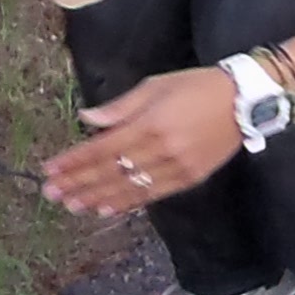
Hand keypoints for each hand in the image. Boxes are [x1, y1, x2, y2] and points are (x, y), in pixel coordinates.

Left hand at [42, 64, 247, 217]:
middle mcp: (161, 149)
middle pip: (110, 171)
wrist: (245, 100)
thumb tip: (85, 119)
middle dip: (78, 183)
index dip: (74, 161)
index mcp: (150, 122)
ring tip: (71, 206)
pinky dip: (127, 204)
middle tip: (50, 193)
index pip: (101, 148)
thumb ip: (120, 107)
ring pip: (129, 188)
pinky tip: (106, 209)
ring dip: (96, 198)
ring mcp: (176, 168)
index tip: (49, 170)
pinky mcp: (190, 179)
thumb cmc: (197, 85)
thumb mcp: (156, 85)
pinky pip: (152, 195)